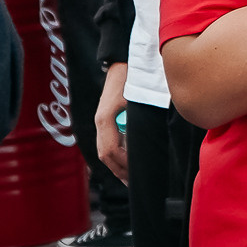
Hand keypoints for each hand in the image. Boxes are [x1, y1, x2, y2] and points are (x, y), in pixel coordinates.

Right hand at [96, 63, 129, 183]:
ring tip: (130, 179)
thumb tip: (145, 141)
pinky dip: (115, 156)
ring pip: (104, 150)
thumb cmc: (134, 77)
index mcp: (105, 119)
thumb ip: (141, 121)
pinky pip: (107, 142)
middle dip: (119, 171)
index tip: (137, 173)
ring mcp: (101, 120)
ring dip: (117, 166)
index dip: (123, 165)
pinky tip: (125, 163)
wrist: (123, 62)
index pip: (110, 151)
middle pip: (105, 155)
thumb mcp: (140, 98)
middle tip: (134, 184)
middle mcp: (101, 121)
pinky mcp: (106, 119)